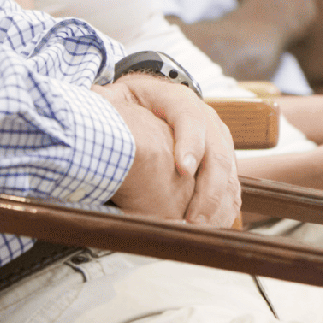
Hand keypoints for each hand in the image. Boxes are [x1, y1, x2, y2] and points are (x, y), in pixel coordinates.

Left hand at [95, 74, 239, 226]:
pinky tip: (215, 226)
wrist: (157, 98)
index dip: (190, 144)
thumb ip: (108, 101)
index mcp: (179, 101)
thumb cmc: (135, 102)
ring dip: (218, 204)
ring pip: (228, 172)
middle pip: (217, 153)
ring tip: (200, 227)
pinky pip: (231, 185)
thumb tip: (90, 99)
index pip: (190, 119)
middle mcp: (207, 120)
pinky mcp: (223, 159)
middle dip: (208, 189)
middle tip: (192, 218)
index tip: (183, 170)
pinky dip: (226, 207)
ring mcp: (219, 140)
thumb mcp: (121, 95)